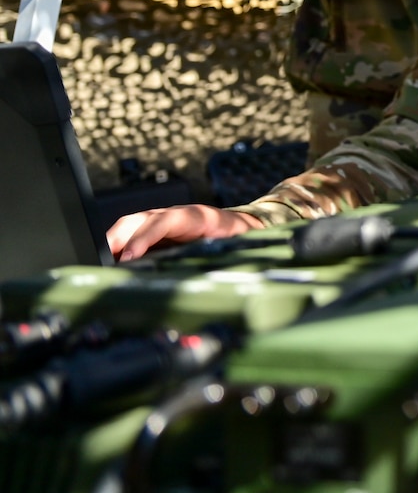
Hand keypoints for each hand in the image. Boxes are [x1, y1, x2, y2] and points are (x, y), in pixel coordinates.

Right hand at [107, 205, 259, 260]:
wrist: (243, 227)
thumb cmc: (235, 238)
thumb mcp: (227, 247)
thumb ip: (206, 255)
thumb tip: (185, 276)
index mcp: (195, 216)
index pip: (162, 221)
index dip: (143, 238)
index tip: (128, 256)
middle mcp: (173, 215)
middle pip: (136, 220)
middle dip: (115, 240)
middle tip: (101, 264)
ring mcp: (161, 221)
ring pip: (128, 227)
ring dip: (111, 245)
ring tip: (99, 266)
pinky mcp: (155, 231)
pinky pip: (131, 236)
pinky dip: (116, 249)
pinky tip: (108, 265)